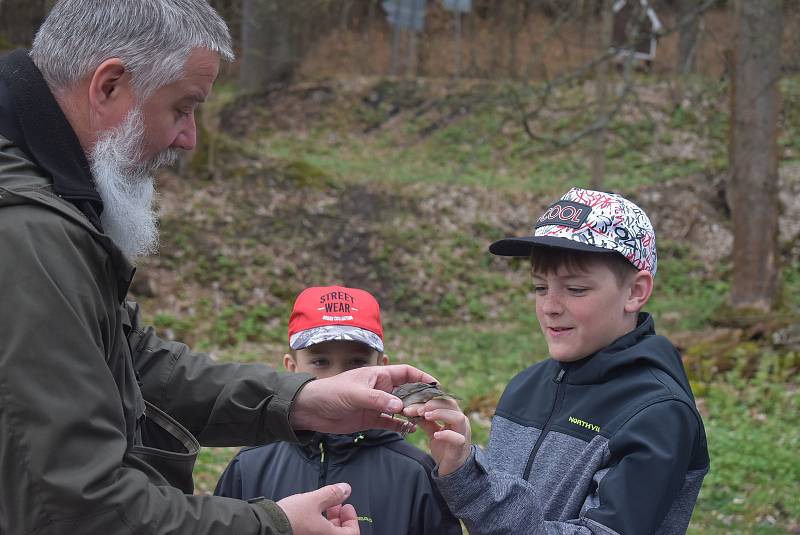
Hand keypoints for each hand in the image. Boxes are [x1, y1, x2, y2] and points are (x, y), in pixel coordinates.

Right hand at [277, 483, 359, 533]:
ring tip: (324, 507)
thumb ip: (332, 495)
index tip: (346, 506)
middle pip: (340, 534)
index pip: (352, 533)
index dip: (352, 519)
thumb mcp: (314, 500)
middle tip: (336, 505)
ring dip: (330, 522)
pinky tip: (313, 514)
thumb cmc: (290, 517)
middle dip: (340, 518)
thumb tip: (345, 489)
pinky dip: (319, 526)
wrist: (266, 526)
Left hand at [290, 364, 436, 433]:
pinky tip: (410, 430)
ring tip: (424, 421)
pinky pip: (391, 422)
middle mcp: (381, 389)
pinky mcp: (370, 419)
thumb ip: (377, 400)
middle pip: (408, 391)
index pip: (407, 372)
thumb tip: (400, 407)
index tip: (436, 385)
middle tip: (433, 408)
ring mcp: (377, 404)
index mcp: (378, 375)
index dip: (422, 376)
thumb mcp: (354, 394)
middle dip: (421, 399)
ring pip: (401, 408)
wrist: (310, 410)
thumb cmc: (331, 393)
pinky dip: (401, 426)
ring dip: (412, 414)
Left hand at [407, 398, 471, 475]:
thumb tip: (411, 410)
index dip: (429, 397)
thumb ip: (425, 420)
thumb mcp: (433, 430)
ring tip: (425, 416)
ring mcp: (463, 434)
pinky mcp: (460, 448)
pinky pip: (458, 439)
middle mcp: (460, 422)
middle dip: (433, 404)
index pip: (443, 399)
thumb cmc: (444, 447)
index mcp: (453, 415)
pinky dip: (446, 435)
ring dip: (441, 414)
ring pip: (458, 418)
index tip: (413, 401)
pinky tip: (436, 435)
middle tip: (418, 409)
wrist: (453, 469)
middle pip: (451, 404)